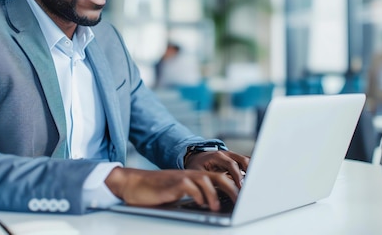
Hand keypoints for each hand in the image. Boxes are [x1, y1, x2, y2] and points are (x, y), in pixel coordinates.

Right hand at [104, 167, 237, 210]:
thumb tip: (214, 205)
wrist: (136, 185)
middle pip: (218, 176)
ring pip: (206, 180)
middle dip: (232, 187)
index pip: (220, 177)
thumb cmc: (158, 191)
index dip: (234, 185)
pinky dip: (197, 195)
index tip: (245, 196)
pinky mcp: (173, 183)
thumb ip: (197, 196)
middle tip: (241, 200)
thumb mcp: (181, 193)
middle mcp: (192, 175)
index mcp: (196, 177)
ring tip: (217, 207)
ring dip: (214, 194)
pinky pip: (189, 187)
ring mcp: (183, 178)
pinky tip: (200, 204)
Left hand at [184, 150, 249, 187]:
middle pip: (243, 160)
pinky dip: (250, 169)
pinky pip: (245, 163)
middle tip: (250, 186)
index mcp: (217, 156)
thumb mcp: (198, 173)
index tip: (241, 186)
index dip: (237, 175)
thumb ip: (208, 181)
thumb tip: (214, 194)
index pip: (231, 164)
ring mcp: (232, 156)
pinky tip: (253, 179)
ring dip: (251, 171)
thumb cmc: (197, 165)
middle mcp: (226, 154)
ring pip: (246, 160)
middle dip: (248, 173)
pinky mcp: (235, 160)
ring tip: (254, 183)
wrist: (196, 157)